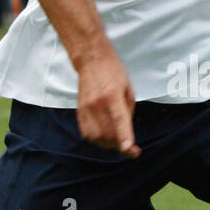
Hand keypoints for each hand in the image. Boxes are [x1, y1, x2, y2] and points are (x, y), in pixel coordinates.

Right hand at [73, 35, 139, 156]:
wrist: (91, 60)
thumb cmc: (113, 72)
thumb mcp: (128, 89)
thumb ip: (128, 112)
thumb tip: (126, 132)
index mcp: (112, 95)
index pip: (119, 120)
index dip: (124, 137)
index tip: (130, 149)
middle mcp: (97, 104)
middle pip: (108, 134)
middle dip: (121, 146)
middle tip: (130, 148)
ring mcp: (86, 109)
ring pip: (97, 138)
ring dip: (109, 144)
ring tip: (117, 140)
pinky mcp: (79, 112)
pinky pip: (87, 134)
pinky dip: (97, 140)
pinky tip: (105, 136)